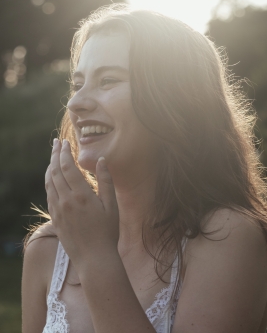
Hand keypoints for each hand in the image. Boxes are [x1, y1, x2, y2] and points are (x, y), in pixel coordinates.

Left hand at [45, 139, 118, 272]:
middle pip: (55, 171)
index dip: (64, 153)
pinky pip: (48, 195)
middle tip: (56, 143)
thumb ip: (106, 181)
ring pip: (49, 182)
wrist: (94, 258)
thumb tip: (101, 160)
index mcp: (81, 195)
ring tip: (52, 156)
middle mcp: (66, 200)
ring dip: (49, 167)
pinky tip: (52, 178)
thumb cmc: (107, 232)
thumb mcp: (111, 205)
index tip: (65, 143)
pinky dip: (48, 182)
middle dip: (55, 154)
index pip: (68, 167)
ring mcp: (58, 210)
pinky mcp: (55, 218)